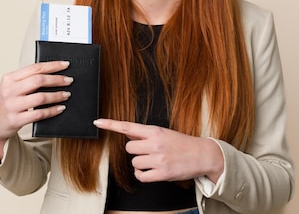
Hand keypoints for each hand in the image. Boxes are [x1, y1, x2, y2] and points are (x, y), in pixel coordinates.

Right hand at [0, 61, 73, 155]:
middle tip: (69, 80)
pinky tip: (60, 108)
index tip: (65, 65)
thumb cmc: (5, 103)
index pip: (34, 68)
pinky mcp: (16, 120)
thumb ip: (27, 80)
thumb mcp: (11, 87)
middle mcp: (10, 91)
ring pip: (40, 97)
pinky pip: (39, 114)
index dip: (52, 65)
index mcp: (9, 79)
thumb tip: (52, 74)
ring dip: (57, 95)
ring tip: (66, 94)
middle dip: (57, 79)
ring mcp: (12, 106)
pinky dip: (52, 110)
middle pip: (39, 80)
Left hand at [93, 118, 223, 182]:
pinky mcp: (162, 174)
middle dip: (136, 151)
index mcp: (155, 131)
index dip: (111, 124)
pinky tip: (151, 171)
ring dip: (140, 164)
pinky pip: (141, 176)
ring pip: (134, 162)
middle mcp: (155, 144)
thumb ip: (145, 133)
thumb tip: (127, 131)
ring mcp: (158, 159)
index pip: (128, 126)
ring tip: (153, 161)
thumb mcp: (164, 133)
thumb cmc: (182, 143)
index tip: (97, 122)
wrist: (202, 155)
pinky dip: (143, 175)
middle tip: (148, 152)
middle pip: (129, 148)